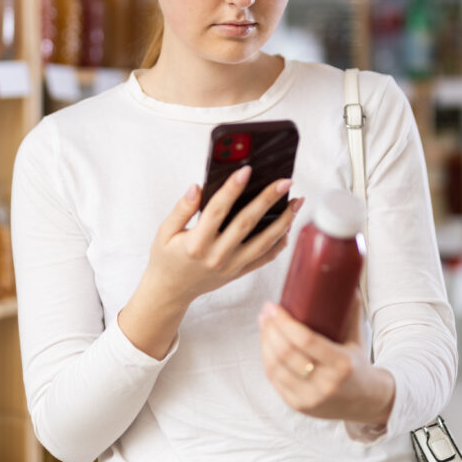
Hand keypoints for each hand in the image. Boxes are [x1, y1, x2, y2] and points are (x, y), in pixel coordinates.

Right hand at [145, 166, 302, 307]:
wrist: (170, 292)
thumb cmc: (167, 258)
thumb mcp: (164, 232)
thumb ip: (181, 209)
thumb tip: (197, 187)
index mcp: (196, 243)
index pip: (217, 210)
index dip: (232, 188)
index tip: (246, 170)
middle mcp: (216, 255)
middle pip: (247, 223)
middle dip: (268, 200)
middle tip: (285, 181)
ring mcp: (230, 266)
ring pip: (263, 242)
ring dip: (283, 221)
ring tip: (296, 203)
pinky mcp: (238, 273)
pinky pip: (264, 259)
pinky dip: (279, 244)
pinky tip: (288, 228)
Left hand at [258, 294, 394, 425]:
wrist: (366, 402)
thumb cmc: (358, 363)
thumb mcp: (357, 338)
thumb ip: (349, 311)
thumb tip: (346, 279)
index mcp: (342, 364)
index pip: (306, 341)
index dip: (284, 322)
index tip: (273, 306)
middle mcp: (326, 384)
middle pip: (287, 353)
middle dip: (270, 328)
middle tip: (266, 311)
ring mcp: (310, 398)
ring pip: (276, 367)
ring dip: (265, 342)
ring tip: (264, 324)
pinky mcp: (299, 406)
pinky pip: (275, 379)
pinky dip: (267, 359)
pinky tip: (266, 344)